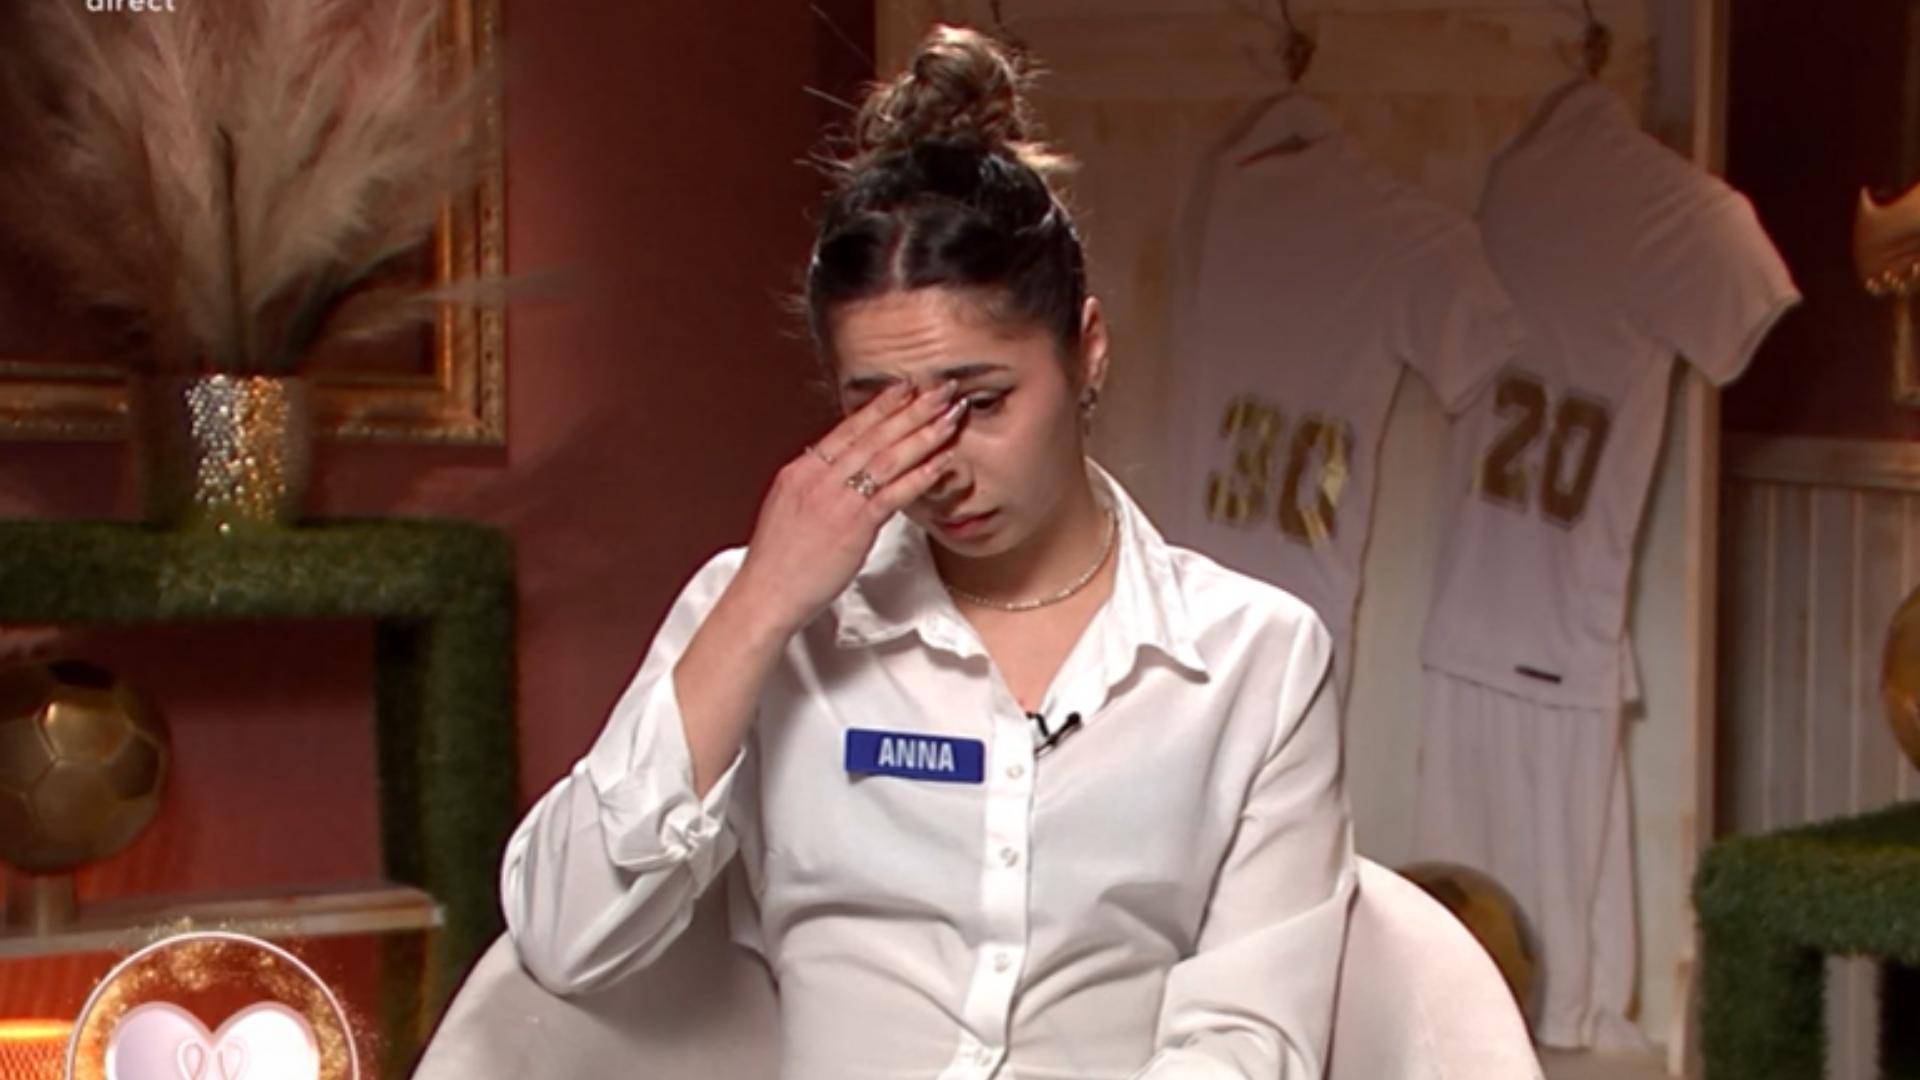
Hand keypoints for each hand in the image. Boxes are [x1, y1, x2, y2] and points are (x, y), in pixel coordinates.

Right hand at [732, 379, 968, 633]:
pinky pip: (894, 494)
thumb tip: (834, 471)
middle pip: (872, 434)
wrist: (765, 592)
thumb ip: (814, 486)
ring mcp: (837, 499)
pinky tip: (941, 462)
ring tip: (950, 416)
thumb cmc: (778, 562)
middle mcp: (819, 477)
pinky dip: (921, 475)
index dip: (880, 405)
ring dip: (923, 433)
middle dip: (910, 408)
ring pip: (887, 457)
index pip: (847, 428)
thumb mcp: (788, 508)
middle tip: (940, 388)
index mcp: (802, 471)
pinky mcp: (854, 526)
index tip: (904, 387)